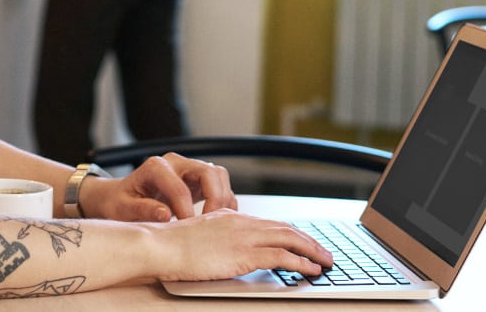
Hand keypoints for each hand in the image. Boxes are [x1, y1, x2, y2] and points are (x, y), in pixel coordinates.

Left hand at [79, 153, 236, 221]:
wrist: (120, 197)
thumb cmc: (120, 202)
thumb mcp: (122, 208)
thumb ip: (142, 210)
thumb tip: (165, 215)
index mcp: (156, 167)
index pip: (179, 187)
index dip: (186, 211)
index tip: (188, 230)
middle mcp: (176, 163)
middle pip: (209, 172)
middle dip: (215, 199)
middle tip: (211, 226)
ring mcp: (189, 170)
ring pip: (219, 176)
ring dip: (223, 200)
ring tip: (215, 225)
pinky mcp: (198, 181)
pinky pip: (221, 187)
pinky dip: (224, 203)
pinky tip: (216, 222)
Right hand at [155, 208, 333, 280]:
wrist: (160, 244)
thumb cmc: (171, 245)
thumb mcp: (198, 236)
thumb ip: (217, 239)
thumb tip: (227, 250)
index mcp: (229, 217)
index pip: (269, 223)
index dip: (291, 233)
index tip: (304, 242)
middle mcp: (240, 223)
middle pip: (284, 228)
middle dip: (308, 241)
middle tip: (324, 252)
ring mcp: (243, 237)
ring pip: (289, 239)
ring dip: (311, 250)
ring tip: (325, 261)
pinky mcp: (242, 254)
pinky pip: (281, 257)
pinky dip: (300, 262)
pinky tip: (310, 269)